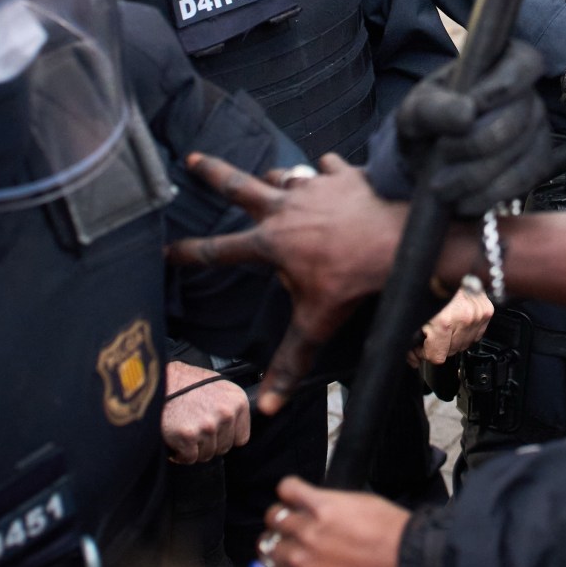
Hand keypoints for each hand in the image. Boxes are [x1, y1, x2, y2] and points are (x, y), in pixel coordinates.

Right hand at [161, 360, 250, 463]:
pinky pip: (188, 458)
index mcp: (236, 400)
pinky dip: (179, 453)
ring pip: (206, 455)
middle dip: (208, 444)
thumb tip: (233, 425)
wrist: (155, 380)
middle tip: (193, 430)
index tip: (213, 432)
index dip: (224, 437)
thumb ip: (227, 406)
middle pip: (223, 448)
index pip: (241, 437)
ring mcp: (208, 425)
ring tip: (183, 430)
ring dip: (193, 448)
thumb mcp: (214, 386)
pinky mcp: (188, 436)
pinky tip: (174, 438)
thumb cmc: (182, 382)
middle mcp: (226, 413)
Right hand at [171, 155, 403, 413]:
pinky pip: (329, 165)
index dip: (188, 252)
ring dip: (275, 177)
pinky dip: (327, 168)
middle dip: (212, 173)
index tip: (164, 248)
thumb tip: (266, 407)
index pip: (218, 250)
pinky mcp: (345, 174)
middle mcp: (285, 208)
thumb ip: (289, 363)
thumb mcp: (317, 324)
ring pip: (284, 175)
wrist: (401, 234)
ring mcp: (315, 186)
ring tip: (269, 176)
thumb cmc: (356, 278)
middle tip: (193, 159)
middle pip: (239, 186)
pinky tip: (329, 168)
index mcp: (270, 243)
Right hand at [252, 477, 409, 566]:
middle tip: (292, 538)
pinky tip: (296, 493)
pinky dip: (289, 489)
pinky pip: (290, 489)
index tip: (270, 563)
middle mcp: (296, 560)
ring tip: (296, 515)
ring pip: (276, 517)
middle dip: (278, 542)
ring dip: (283, 516)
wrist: (408, 565)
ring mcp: (307, 531)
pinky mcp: (322, 504)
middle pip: (269, 545)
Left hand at [394, 37, 553, 214]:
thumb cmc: (429, 123)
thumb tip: (467, 114)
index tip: (471, 107)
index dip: (502, 86)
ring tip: (444, 185)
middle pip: (520, 116)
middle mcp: (527, 94)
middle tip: (442, 154)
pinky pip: (526, 178)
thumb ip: (434, 108)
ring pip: (523, 152)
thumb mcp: (416, 110)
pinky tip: (465, 200)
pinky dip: (492, 193)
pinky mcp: (538, 161)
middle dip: (477, 142)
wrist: (430, 159)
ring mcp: (537, 128)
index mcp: (501, 64)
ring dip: (479, 174)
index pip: (524, 64)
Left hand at [417, 280, 493, 364]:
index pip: (438, 356)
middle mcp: (464, 318)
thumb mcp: (412, 315)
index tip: (421, 346)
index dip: (425, 353)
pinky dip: (467, 329)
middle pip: (451, 351)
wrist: (442, 265)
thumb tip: (413, 357)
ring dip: (454, 338)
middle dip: (439, 344)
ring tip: (443, 323)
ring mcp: (477, 312)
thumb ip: (411, 342)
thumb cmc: (426, 285)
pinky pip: (477, 332)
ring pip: (466, 343)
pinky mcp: (486, 307)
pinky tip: (457, 320)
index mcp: (444, 321)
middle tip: (430, 331)